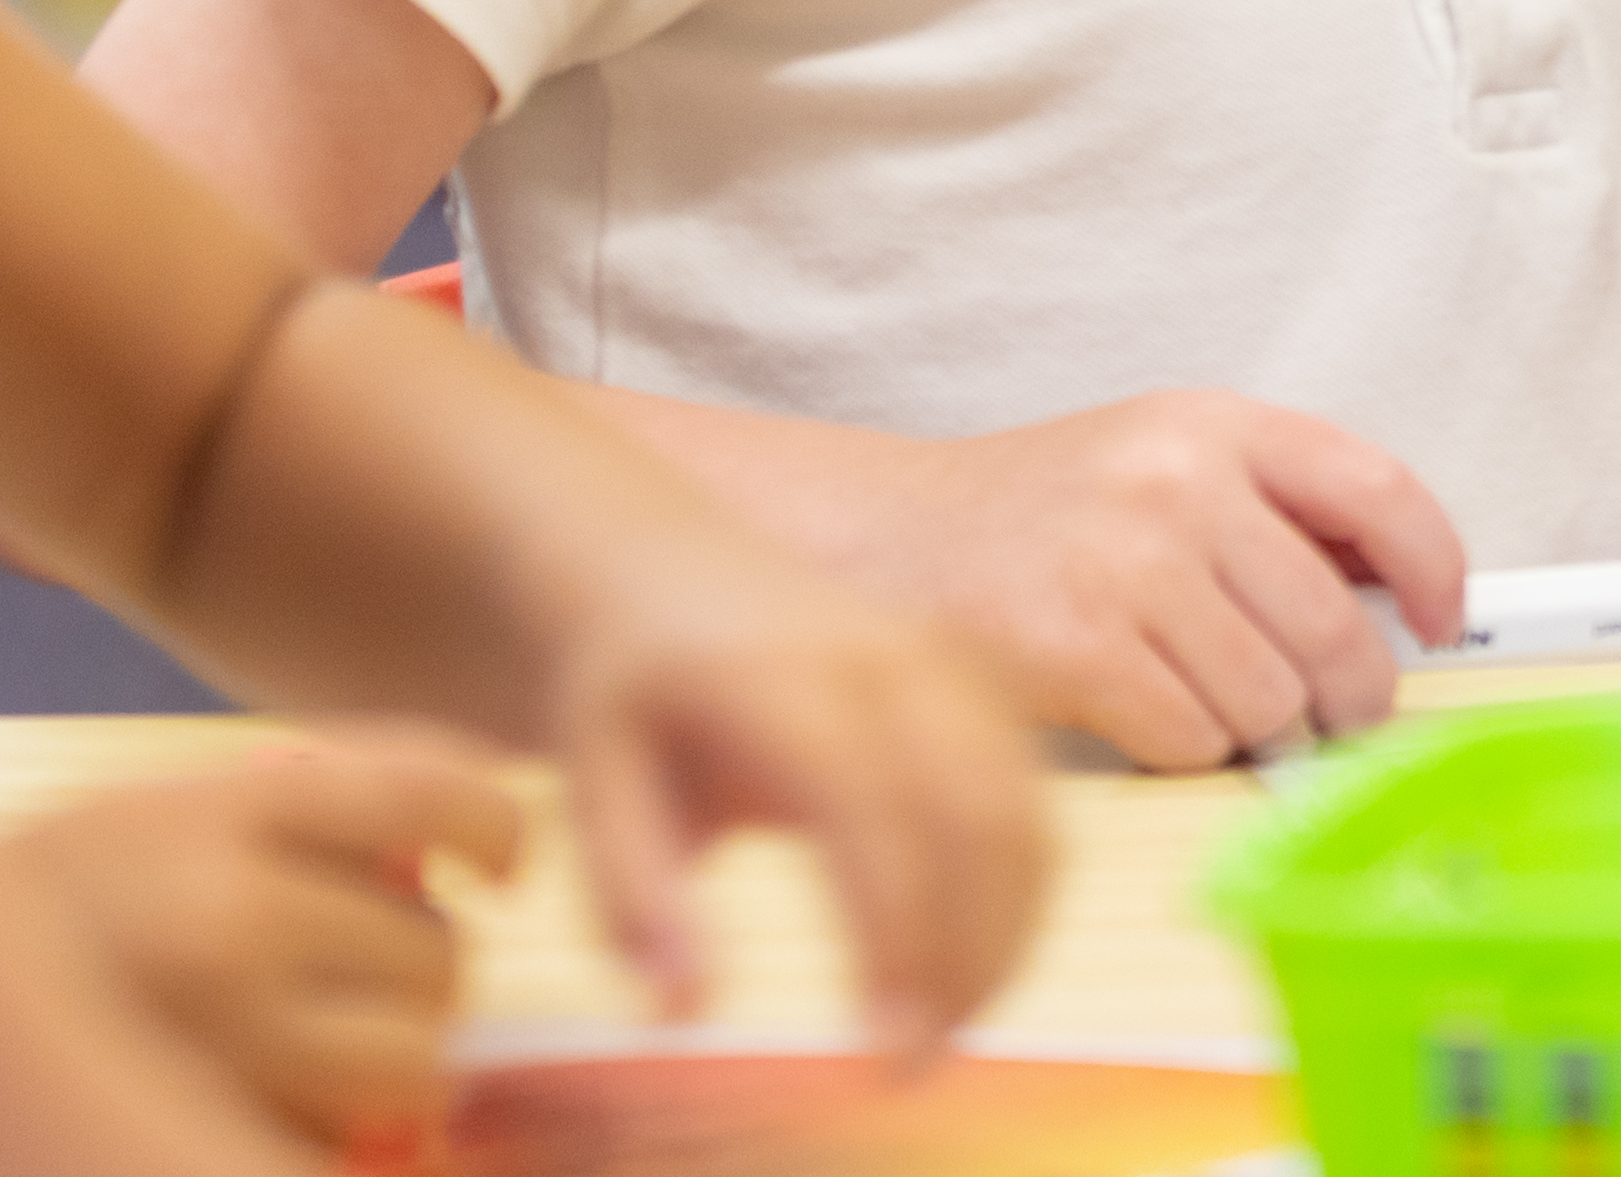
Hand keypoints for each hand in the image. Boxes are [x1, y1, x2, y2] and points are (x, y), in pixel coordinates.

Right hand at [0, 729, 520, 1148]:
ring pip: (409, 1070)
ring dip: (386, 1075)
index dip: (494, 826)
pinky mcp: (184, 1128)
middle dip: (413, 980)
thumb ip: (293, 825)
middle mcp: (222, 922)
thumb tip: (443, 873)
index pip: (426, 789)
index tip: (497, 859)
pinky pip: (334, 1151)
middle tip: (347, 990)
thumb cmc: (34, 921)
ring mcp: (211, 1047)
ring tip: (309, 1065)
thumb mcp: (150, 822)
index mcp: (212, 811)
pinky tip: (271, 1114)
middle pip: (433, 958)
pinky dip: (323, 1142)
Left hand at [527, 530, 1051, 1057]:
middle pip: (977, 815)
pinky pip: (1030, 792)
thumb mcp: (590, 780)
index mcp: (786, 681)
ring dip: (1009, 928)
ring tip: (953, 1023)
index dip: (900, 937)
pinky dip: (1022, 886)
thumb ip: (635, 894)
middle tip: (925, 1059)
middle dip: (972, 951)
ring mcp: (944, 662)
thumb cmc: (626, 684)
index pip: (876, 817)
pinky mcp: (974, 680)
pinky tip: (976, 955)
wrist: (659, 560)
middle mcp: (887, 659)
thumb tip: (687, 1009)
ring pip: (1023, 807)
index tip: (888, 1048)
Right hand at [817, 393, 1470, 773]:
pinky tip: (1144, 713)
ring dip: (1253, 726)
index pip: (1382, 491)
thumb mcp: (1166, 463)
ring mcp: (1127, 561)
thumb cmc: (1042, 516)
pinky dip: (1185, 748)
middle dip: (1348, 694)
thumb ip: (1278, 510)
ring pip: (1271, 697)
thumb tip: (1404, 593)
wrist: (883, 541)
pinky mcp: (1076, 645)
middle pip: (1335, 627)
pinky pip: (1195, 738)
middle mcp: (1181, 481)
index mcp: (1219, 426)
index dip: (1436, 569)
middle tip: (1327, 712)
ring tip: (1203, 697)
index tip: (1442, 622)